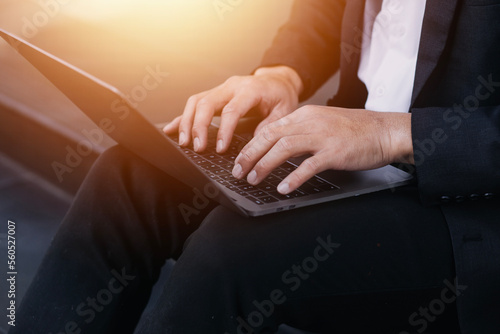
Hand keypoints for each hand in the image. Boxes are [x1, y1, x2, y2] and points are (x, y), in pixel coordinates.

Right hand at [163, 66, 302, 152]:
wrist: (278, 80)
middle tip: (198, 147)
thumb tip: (254, 145)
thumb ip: (269, 127)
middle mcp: (232, 86)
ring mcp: (222, 88)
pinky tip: (172, 128)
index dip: (224, 130)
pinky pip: (195, 103)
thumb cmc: (281, 96)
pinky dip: (183, 117)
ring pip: (197, 101)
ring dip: (187, 122)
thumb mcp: (284, 111)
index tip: (220, 148)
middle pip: (207, 102)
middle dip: (198, 126)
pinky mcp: (215, 94)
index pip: (232, 110)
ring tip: (184, 142)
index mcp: (251, 89)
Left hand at [231, 105, 413, 193]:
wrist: (384, 130)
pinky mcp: (334, 152)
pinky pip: (308, 166)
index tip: (239, 160)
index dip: (250, 145)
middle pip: (270, 137)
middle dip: (249, 155)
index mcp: (304, 115)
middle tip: (238, 172)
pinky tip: (283, 188)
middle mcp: (310, 123)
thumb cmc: (354, 130)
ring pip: (283, 149)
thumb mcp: (322, 124)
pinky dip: (293, 178)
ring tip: (253, 180)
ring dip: (264, 165)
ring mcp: (322, 136)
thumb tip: (277, 148)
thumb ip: (300, 133)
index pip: (269, 129)